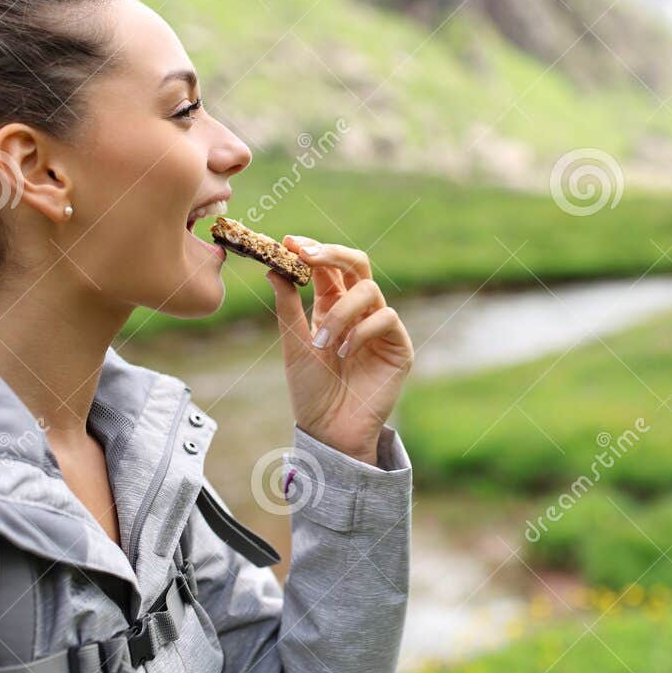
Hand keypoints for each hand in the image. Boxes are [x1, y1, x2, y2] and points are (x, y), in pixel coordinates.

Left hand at [266, 236, 414, 464]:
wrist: (330, 430)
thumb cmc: (311, 390)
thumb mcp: (293, 344)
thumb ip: (288, 307)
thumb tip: (273, 267)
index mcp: (332, 306)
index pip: (327, 266)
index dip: (311, 250)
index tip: (289, 242)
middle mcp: (358, 311)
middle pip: (356, 264)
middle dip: (333, 253)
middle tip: (308, 255)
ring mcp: (380, 326)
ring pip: (368, 290)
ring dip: (341, 311)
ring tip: (323, 343)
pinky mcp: (398, 345)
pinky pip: (385, 318)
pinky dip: (361, 330)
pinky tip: (346, 352)